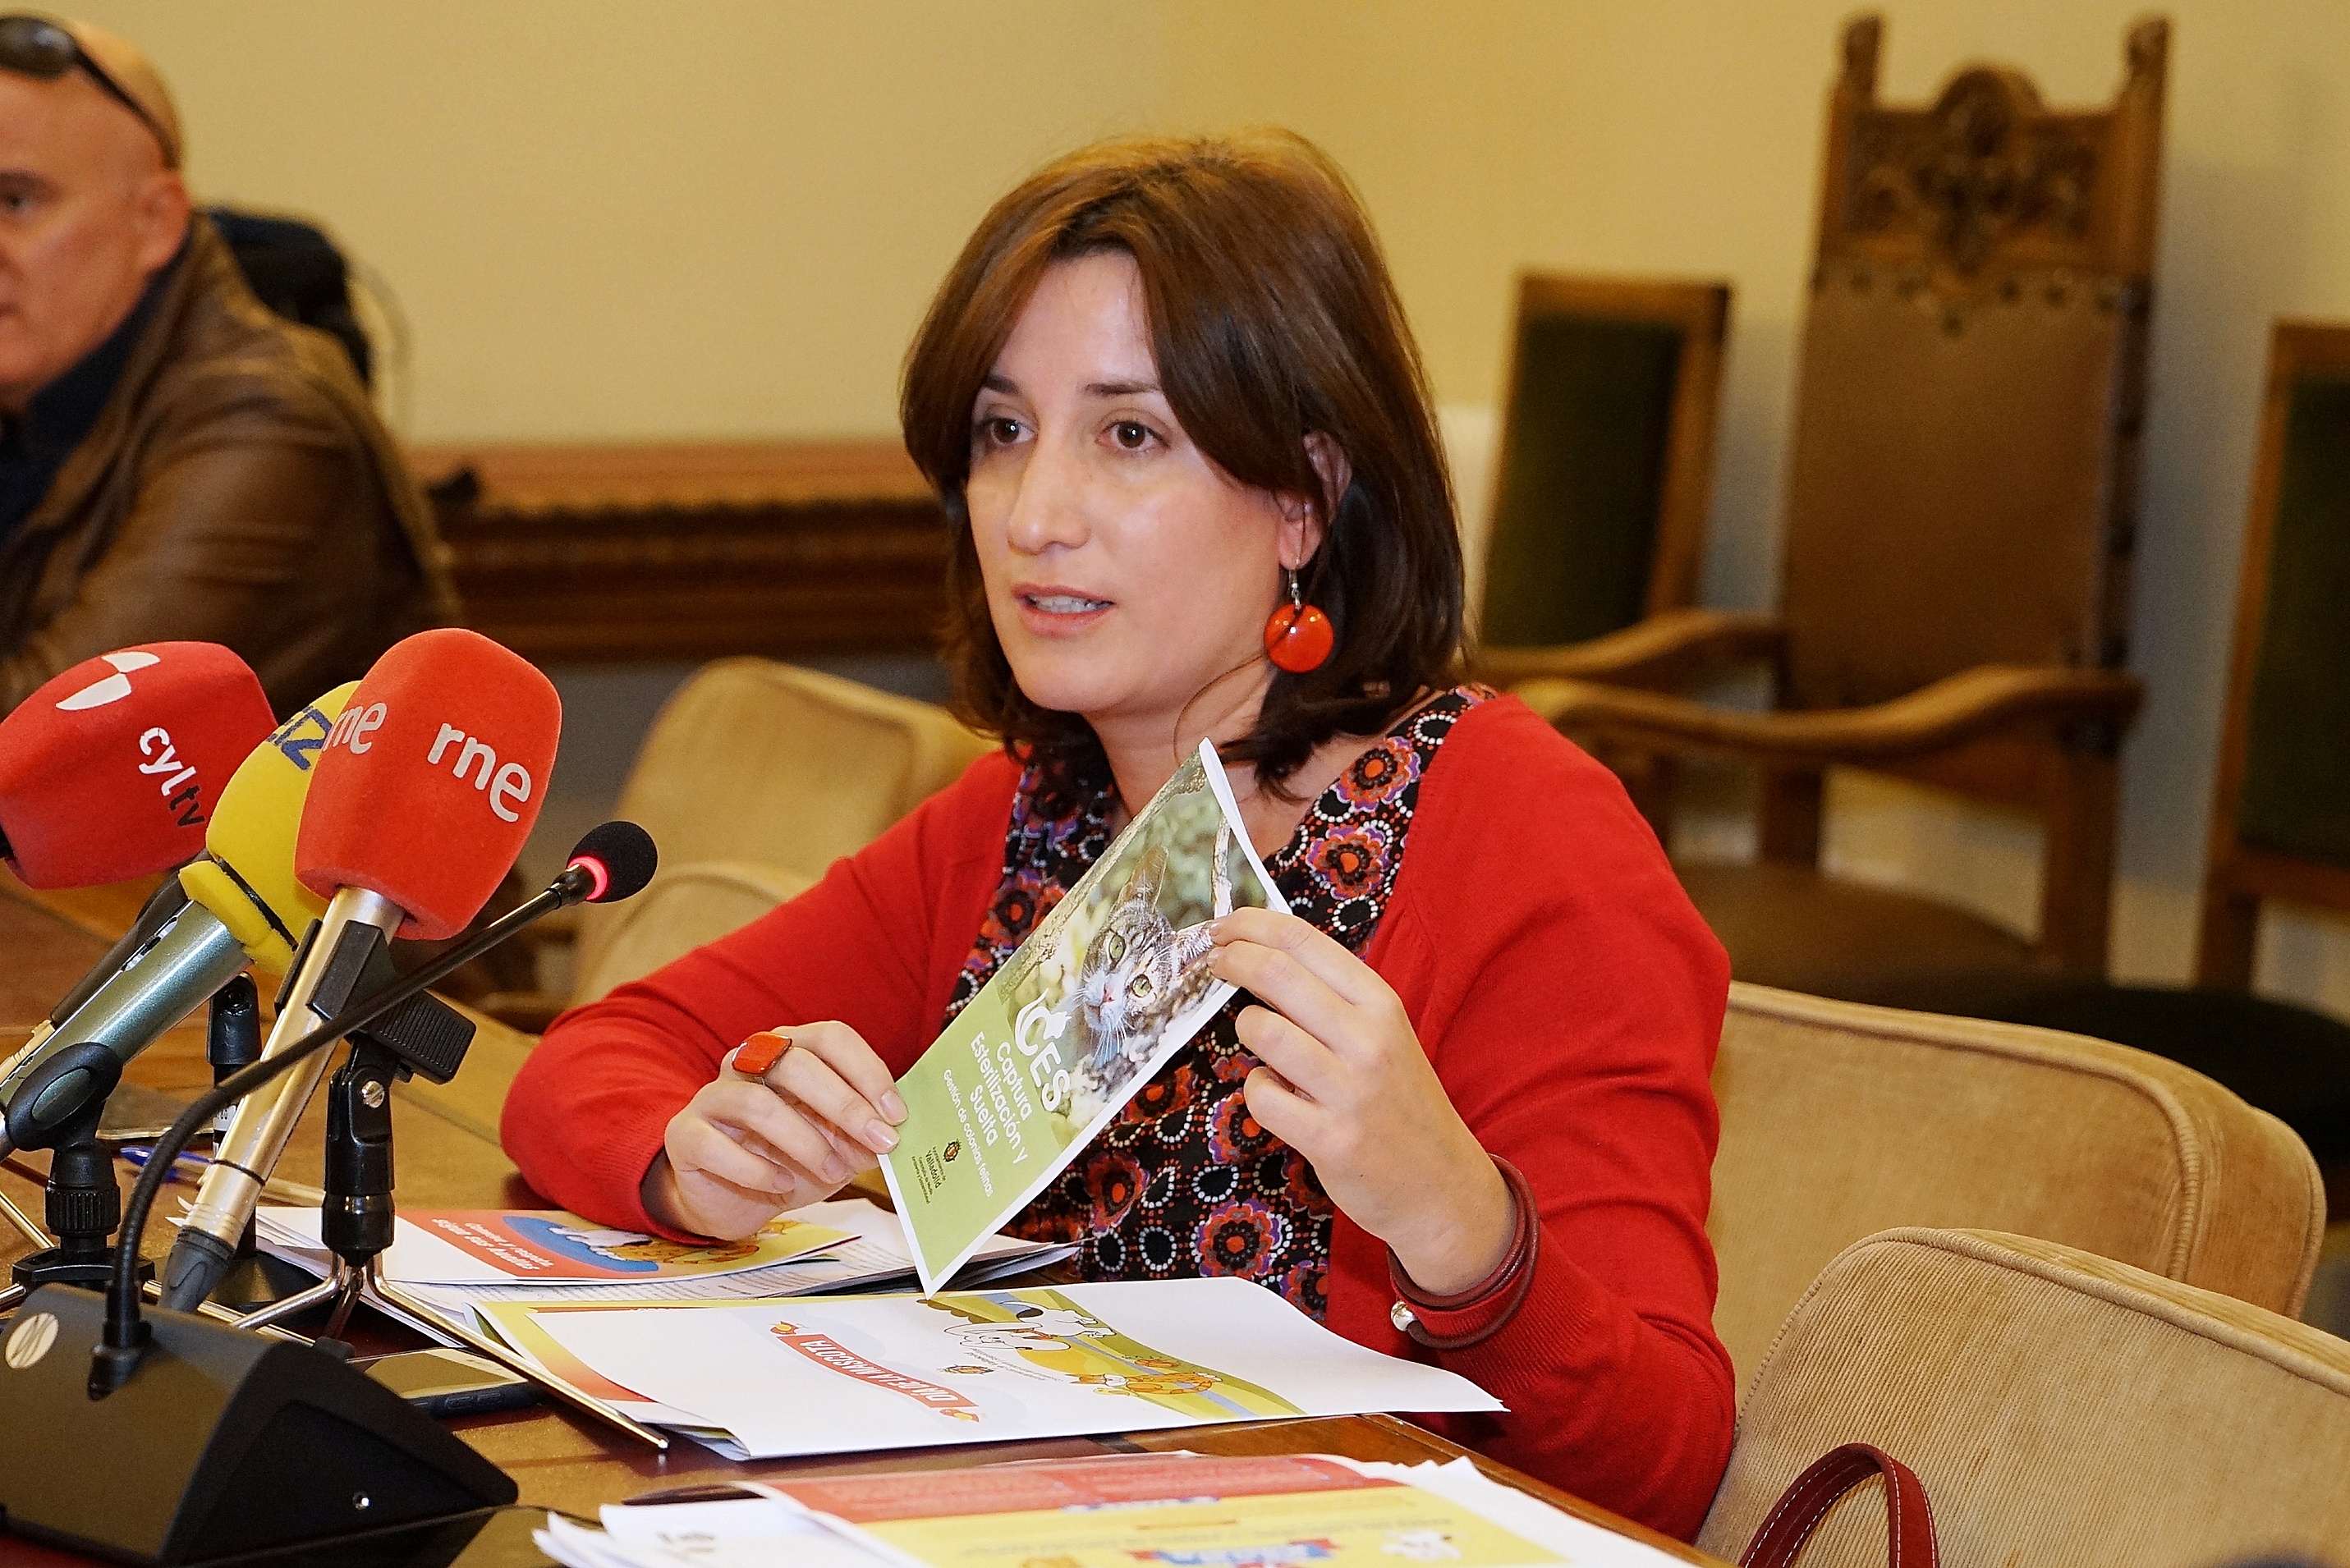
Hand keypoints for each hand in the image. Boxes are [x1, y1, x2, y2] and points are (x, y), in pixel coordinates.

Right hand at [640, 1021, 907, 1239]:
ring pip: (757, 1104)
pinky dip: (756, 1169)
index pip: (830, 1037)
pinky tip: (781, 1184)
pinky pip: (717, 1145)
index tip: (895, 1114)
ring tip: (832, 1171)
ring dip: (805, 1141)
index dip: (867, 1071)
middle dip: (845, 1104)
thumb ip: (859, 1137)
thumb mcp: (835, 1147)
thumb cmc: (787, 1159)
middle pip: (796, 1063)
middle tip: (878, 1141)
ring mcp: (713, 1096)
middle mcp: (748, 1062)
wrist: (729, 1198)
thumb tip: (891, 1137)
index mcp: (789, 1051)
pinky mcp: (685, 1134)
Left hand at [1210, 907, 1513, 1295]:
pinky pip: (1262, 1096)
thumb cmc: (1399, 1101)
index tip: (1224, 925)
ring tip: (1258, 1038)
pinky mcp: (1330, 1139)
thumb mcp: (1383, 1036)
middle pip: (1276, 974)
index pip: (1305, 941)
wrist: (1441, 1184)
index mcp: (1382, 1004)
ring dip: (1247, 1029)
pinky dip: (1258, 1090)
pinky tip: (1275, 1093)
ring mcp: (1350, 1090)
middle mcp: (1369, 1040)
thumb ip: (1332, 999)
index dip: (1252, 925)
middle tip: (1213, 962)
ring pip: (1264, 1032)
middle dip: (1232, 960)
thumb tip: (1263, 956)